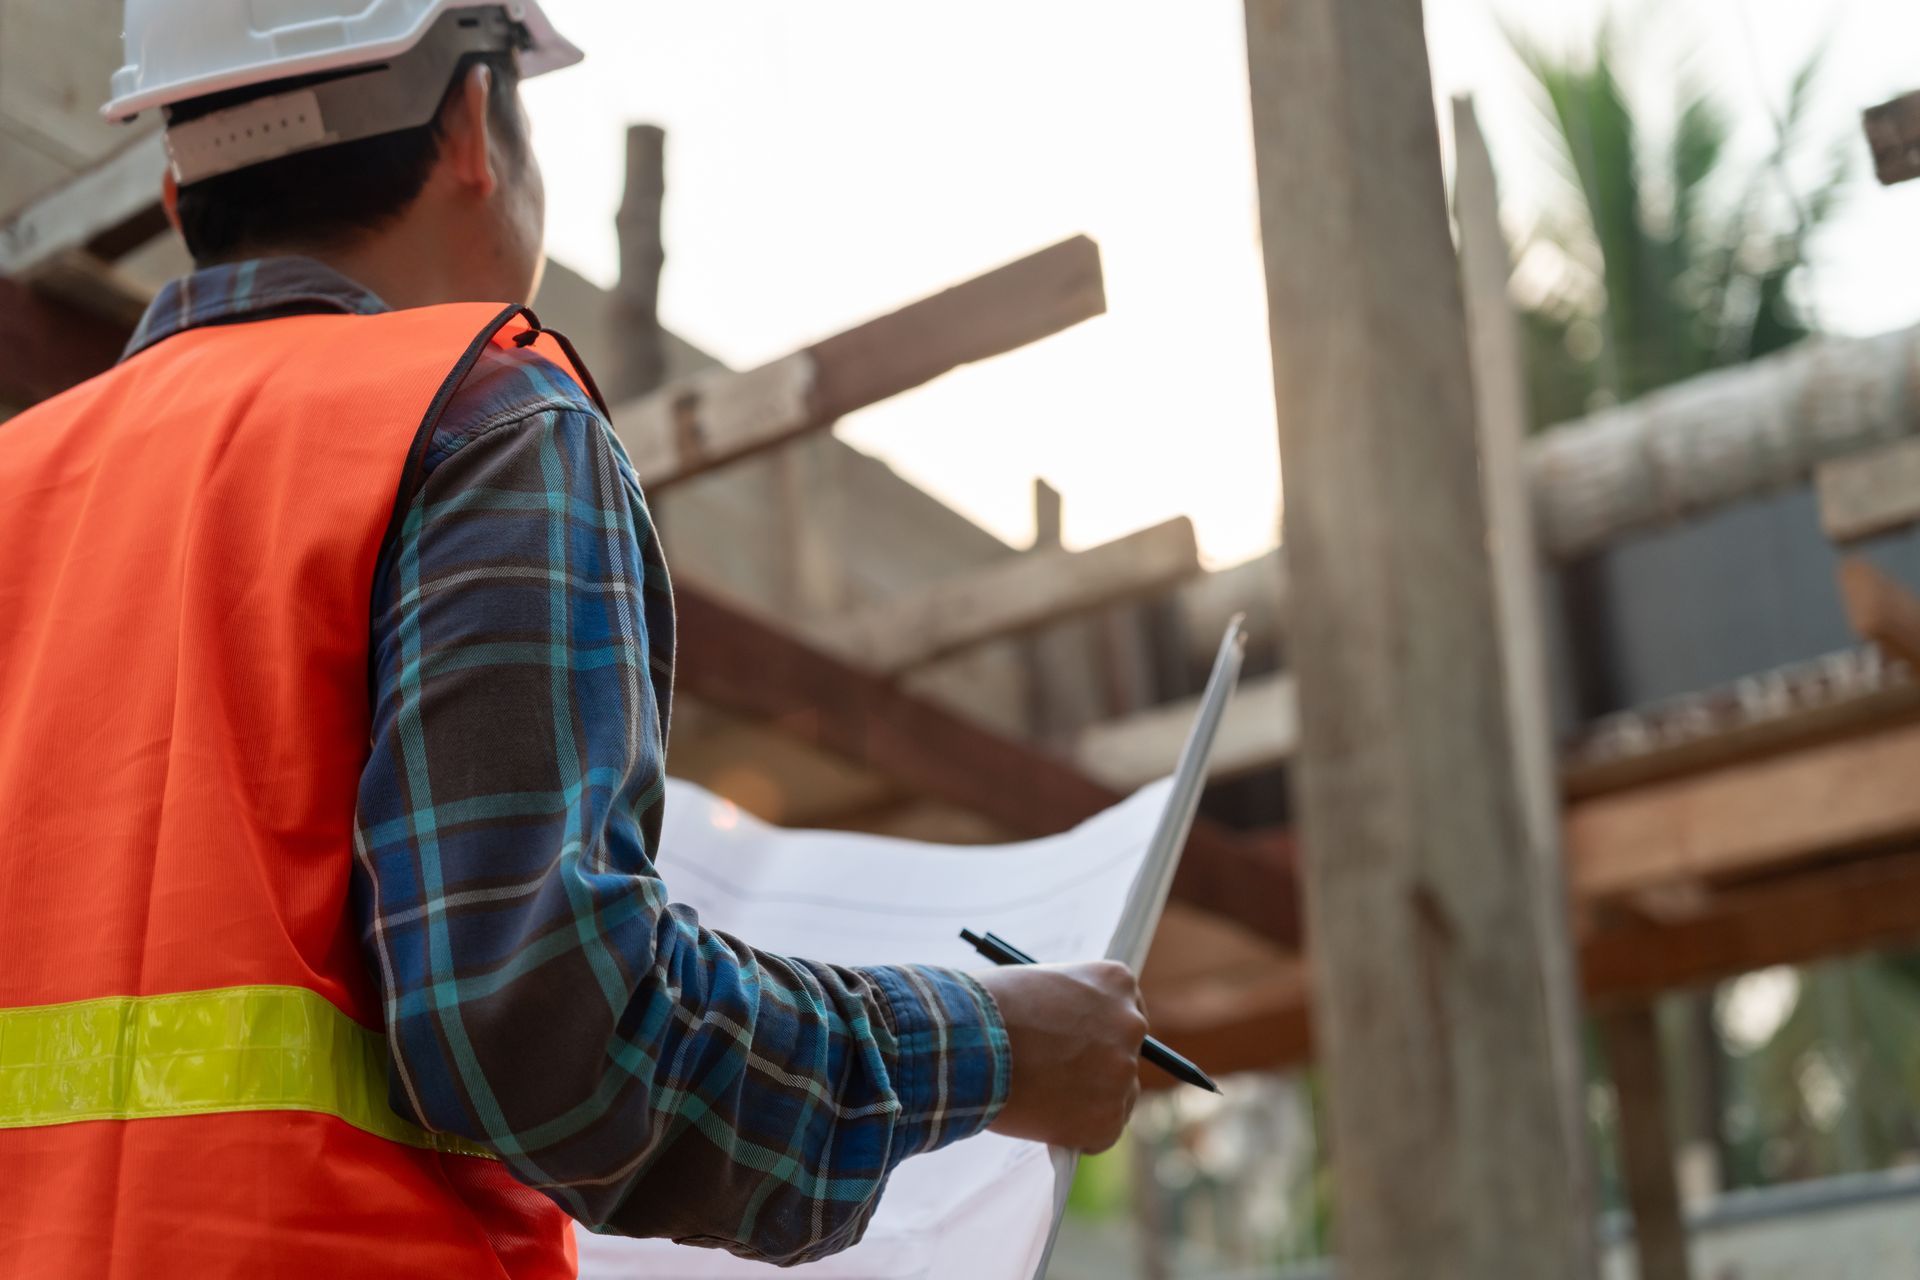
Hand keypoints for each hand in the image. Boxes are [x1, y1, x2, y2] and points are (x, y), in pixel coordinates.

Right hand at [976, 961, 1146, 1152]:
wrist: (967, 1042)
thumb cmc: (988, 1008)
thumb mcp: (1039, 986)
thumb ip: (1068, 1007)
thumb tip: (1075, 1041)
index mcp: (1116, 982)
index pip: (1123, 1009)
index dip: (1098, 1031)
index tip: (1080, 1044)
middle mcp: (1131, 1024)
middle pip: (1125, 1054)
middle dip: (1098, 1067)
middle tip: (1062, 1078)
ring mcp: (1123, 1074)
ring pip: (1116, 1096)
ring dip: (1089, 1102)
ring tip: (1043, 1100)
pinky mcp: (1108, 1120)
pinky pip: (1099, 1134)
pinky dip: (1075, 1134)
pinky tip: (1044, 1120)